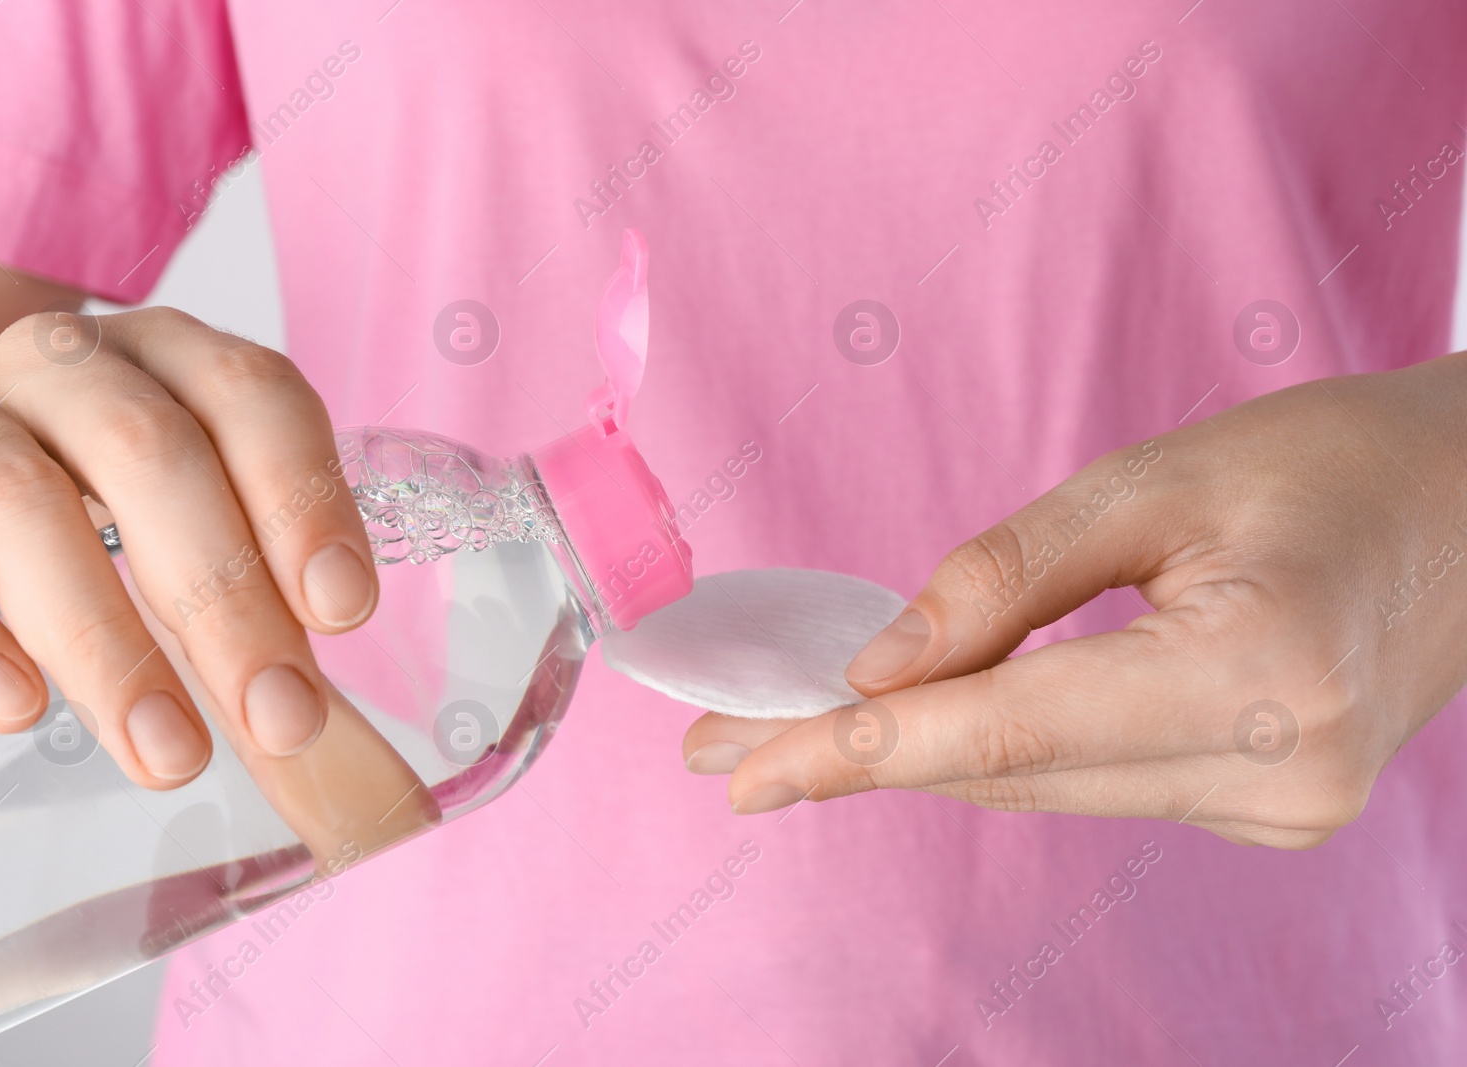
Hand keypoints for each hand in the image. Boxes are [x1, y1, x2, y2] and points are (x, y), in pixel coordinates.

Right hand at [0, 306, 377, 788]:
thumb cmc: (61, 479)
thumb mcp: (160, 502)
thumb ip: (241, 582)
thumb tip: (313, 719)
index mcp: (164, 358)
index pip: (252, 395)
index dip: (303, 495)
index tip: (341, 610)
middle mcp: (59, 362)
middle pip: (150, 453)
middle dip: (225, 596)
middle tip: (277, 718)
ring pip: (22, 501)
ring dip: (106, 641)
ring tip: (167, 754)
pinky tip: (13, 707)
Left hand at [683, 354, 1466, 847]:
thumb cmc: (1330, 461)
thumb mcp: (1152, 481)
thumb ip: (1006, 579)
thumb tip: (880, 670)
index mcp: (1252, 680)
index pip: (1001, 731)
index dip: (850, 752)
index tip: (735, 767)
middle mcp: (1272, 776)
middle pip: (1008, 772)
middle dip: (857, 754)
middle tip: (732, 741)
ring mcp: (1280, 812)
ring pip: (1046, 786)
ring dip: (926, 752)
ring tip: (807, 726)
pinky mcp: (1273, 812)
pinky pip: (1098, 783)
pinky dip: (1013, 747)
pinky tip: (942, 717)